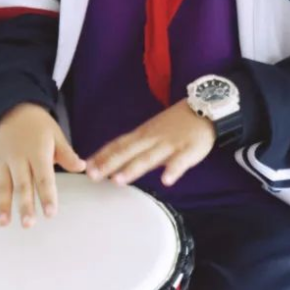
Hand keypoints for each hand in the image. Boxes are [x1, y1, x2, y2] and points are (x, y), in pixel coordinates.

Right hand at [0, 104, 85, 227]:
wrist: (13, 106)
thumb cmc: (39, 125)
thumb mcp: (56, 135)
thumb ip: (66, 154)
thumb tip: (82, 167)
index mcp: (38, 152)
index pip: (44, 177)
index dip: (47, 195)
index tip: (50, 214)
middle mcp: (19, 157)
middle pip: (22, 184)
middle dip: (24, 205)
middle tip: (28, 224)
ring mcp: (2, 158)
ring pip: (2, 183)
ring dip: (2, 203)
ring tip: (4, 222)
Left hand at [86, 100, 215, 187]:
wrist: (204, 109)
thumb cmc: (176, 124)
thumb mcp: (152, 131)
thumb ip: (135, 146)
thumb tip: (114, 160)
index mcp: (142, 134)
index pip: (118, 145)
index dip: (101, 156)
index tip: (85, 167)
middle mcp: (152, 139)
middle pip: (128, 152)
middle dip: (109, 164)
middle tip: (92, 175)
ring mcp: (170, 145)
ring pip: (149, 158)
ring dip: (133, 168)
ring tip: (119, 180)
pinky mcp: (188, 151)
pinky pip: (180, 162)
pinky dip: (173, 170)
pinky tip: (166, 181)